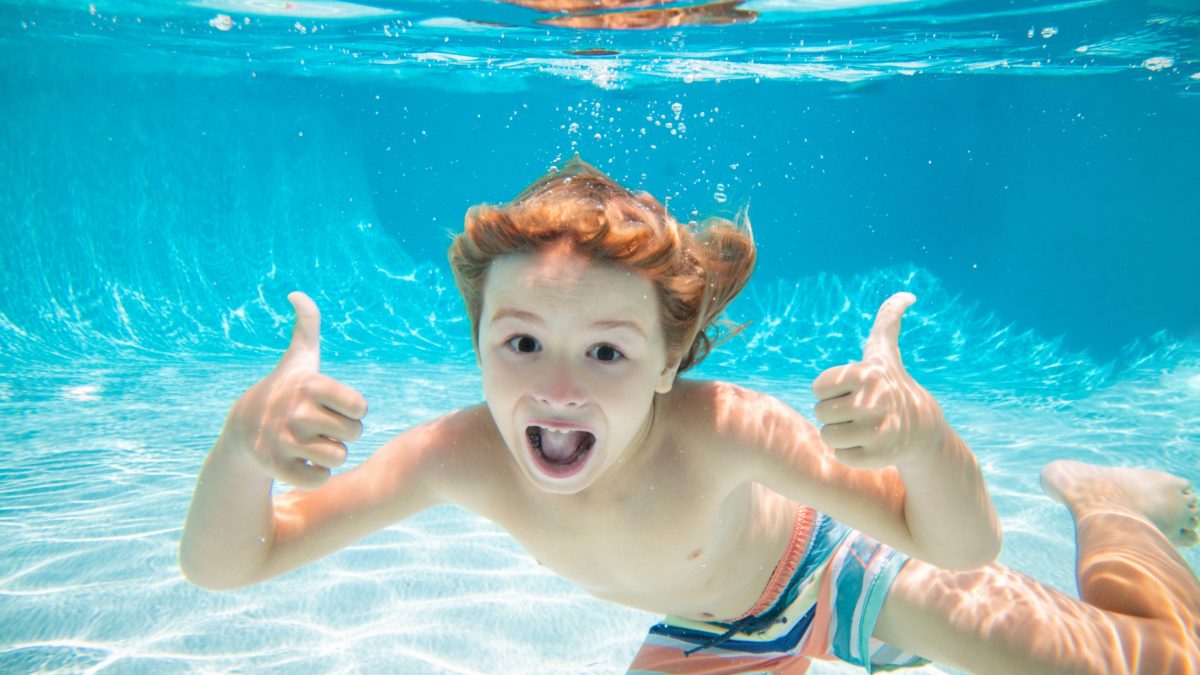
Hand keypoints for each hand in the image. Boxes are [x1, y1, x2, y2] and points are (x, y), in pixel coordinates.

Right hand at [225, 292, 367, 488]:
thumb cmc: (284, 390)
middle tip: (322, 427)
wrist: (243, 428)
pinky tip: (302, 462)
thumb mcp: (298, 358)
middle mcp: (297, 411)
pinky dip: (315, 476)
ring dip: (330, 455)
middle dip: (343, 434)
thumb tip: (296, 294)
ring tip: (313, 444)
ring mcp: (284, 441)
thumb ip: (307, 325)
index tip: (334, 406)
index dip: (352, 410)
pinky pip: (319, 480)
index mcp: (311, 385)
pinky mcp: (276, 468)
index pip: (361, 406)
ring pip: (338, 458)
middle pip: (354, 434)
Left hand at [812, 292, 944, 469]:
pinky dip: (851, 453)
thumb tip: (906, 295)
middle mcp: (871, 400)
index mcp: (864, 374)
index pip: (817, 387)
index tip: (851, 390)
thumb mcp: (885, 353)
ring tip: (861, 428)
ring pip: (827, 436)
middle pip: (820, 413)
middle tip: (857, 412)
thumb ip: (887, 321)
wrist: (922, 428)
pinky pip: (840, 456)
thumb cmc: (892, 385)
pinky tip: (869, 444)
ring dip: (840, 435)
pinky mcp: (878, 457)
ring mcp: (876, 430)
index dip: (831, 391)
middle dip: (834, 414)